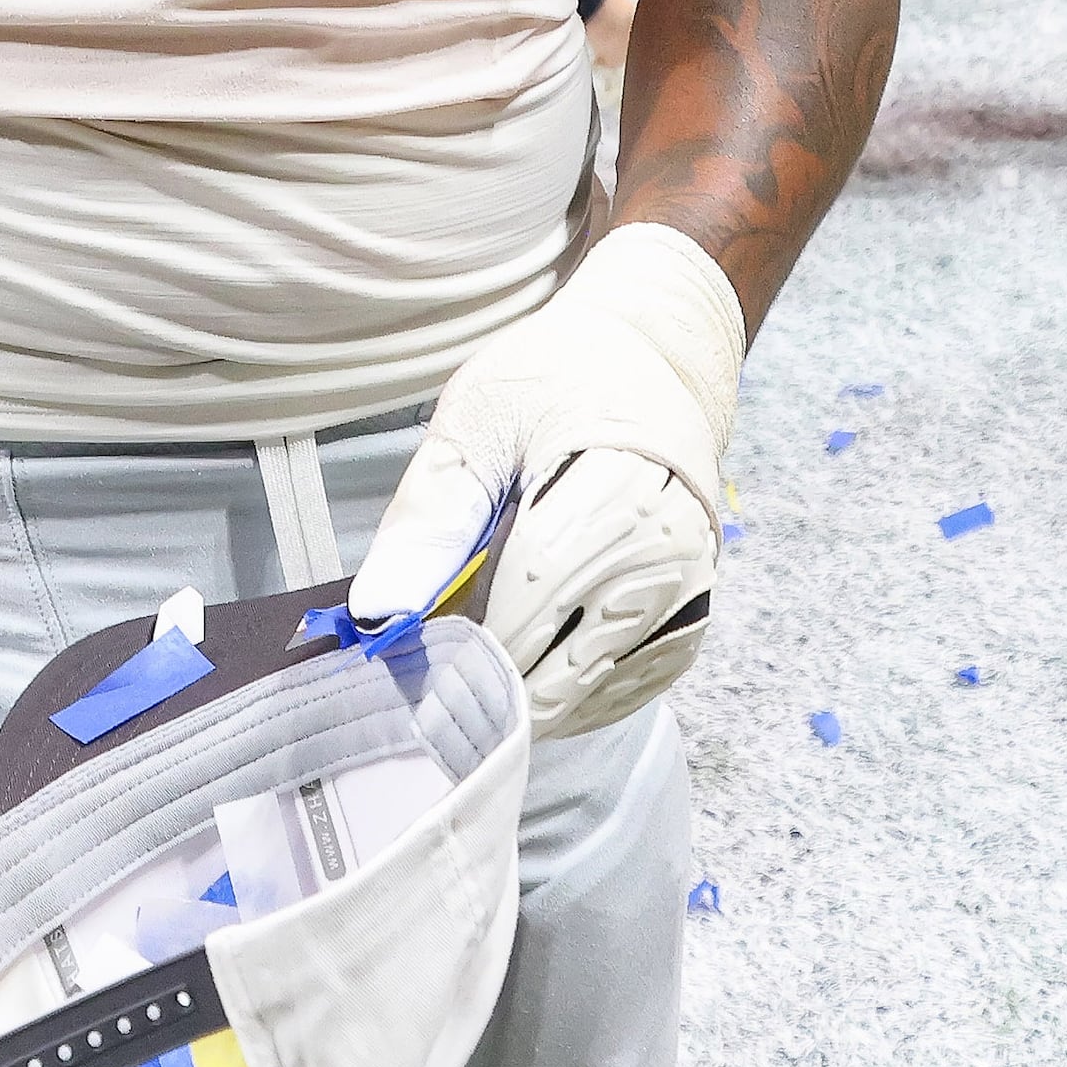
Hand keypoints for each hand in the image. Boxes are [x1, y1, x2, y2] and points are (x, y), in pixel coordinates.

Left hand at [348, 222, 741, 737]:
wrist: (651, 367)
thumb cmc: (554, 382)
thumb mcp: (477, 417)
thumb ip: (432, 514)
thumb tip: (380, 611)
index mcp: (618, 492)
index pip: (531, 603)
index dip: (461, 640)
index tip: (406, 649)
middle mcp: (668, 559)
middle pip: (558, 670)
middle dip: (482, 677)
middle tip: (428, 652)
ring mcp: (685, 604)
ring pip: (581, 699)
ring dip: (518, 690)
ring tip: (472, 638)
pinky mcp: (685, 634)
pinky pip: (613, 699)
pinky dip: (557, 694)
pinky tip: (520, 657)